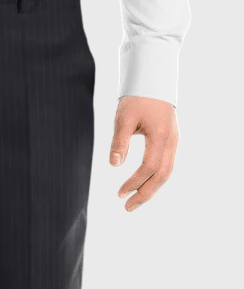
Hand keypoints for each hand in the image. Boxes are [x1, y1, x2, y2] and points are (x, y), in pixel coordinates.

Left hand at [110, 97, 178, 211]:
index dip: (135, 182)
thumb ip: (119, 141)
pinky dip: (155, 179)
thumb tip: (114, 165)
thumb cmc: (137, 98)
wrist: (153, 81)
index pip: (149, 167)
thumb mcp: (124, 118)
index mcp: (161, 135)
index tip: (120, 193)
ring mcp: (174, 141)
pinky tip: (143, 186)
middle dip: (145, 193)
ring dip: (151, 189)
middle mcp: (172, 141)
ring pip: (167, 172)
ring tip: (134, 202)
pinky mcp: (171, 141)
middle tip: (128, 208)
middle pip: (162, 175)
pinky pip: (166, 166)